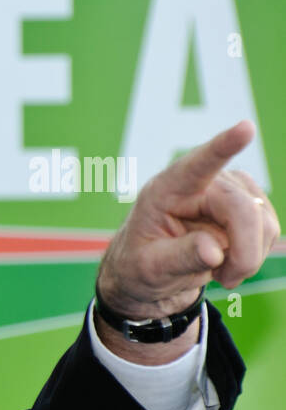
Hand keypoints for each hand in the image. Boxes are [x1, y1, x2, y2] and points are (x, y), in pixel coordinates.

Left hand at [97, 120, 279, 319]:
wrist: (151, 275)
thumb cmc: (140, 266)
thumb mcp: (149, 268)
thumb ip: (179, 258)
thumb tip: (214, 251)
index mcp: (166, 190)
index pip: (197, 165)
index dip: (223, 147)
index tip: (245, 128)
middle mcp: (201, 183)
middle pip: (242, 208)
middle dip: (244, 251)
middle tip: (228, 280)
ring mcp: (228, 190)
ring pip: (263, 220)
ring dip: (249, 256)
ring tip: (220, 271)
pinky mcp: (248, 204)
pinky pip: (269, 229)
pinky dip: (255, 254)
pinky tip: (230, 263)